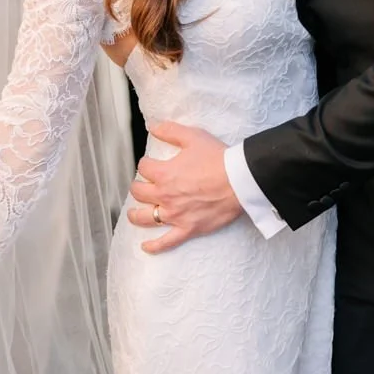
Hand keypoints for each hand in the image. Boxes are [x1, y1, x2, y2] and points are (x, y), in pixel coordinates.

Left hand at [127, 122, 241, 252]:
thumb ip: (170, 131)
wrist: (239, 181)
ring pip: (146, 218)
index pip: (143, 168)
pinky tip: (146, 247)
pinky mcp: (188, 229)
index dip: (146, 164)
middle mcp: (165, 195)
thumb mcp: (193, 137)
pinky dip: (154, 246)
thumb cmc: (219, 159)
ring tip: (134, 213)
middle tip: (142, 186)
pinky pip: (166, 242)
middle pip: (139, 193)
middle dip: (138, 187)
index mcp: (164, 173)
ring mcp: (175, 215)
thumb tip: (153, 127)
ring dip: (136, 215)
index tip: (150, 164)